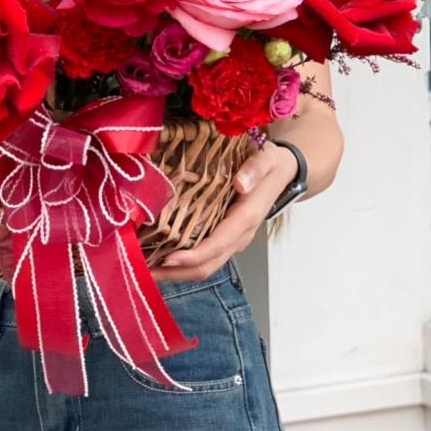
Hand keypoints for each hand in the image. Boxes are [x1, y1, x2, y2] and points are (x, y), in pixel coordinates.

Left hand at [151, 141, 298, 281]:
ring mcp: (233, 239)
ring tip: (147, 268)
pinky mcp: (227, 238)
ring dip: (177, 272)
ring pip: (206, 265)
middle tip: (146, 271)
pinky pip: (206, 257)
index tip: (168, 258)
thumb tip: (241, 183)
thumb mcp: (266, 158)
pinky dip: (184, 262)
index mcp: (246, 217)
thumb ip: (255, 168)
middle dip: (177, 272)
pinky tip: (162, 256)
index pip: (218, 244)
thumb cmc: (271, 165)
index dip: (193, 256)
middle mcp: (240, 235)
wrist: (284, 172)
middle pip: (208, 265)